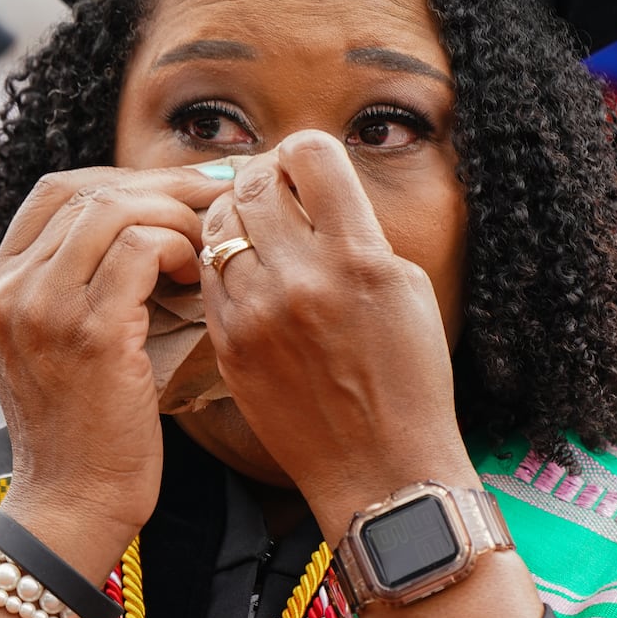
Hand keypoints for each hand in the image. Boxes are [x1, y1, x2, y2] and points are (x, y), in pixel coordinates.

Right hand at [0, 164, 229, 576]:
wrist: (71, 508)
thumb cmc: (85, 432)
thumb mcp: (62, 345)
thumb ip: (81, 285)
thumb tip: (150, 226)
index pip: (57, 190)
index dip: (124, 178)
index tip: (180, 190)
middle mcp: (10, 288)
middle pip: (90, 188)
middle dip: (163, 185)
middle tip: (217, 198)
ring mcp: (44, 307)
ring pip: (117, 208)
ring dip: (176, 216)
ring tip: (206, 247)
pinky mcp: (89, 332)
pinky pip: (141, 247)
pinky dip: (180, 248)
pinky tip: (197, 277)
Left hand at [199, 131, 474, 539]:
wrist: (381, 466)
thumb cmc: (408, 375)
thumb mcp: (405, 286)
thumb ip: (356, 230)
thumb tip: (312, 185)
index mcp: (357, 256)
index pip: (309, 153)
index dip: (305, 151)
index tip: (306, 166)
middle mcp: (302, 279)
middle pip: (254, 182)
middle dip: (263, 175)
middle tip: (274, 189)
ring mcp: (258, 313)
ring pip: (219, 225)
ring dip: (236, 217)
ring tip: (257, 232)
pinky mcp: (229, 344)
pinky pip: (209, 276)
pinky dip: (223, 264)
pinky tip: (247, 276)